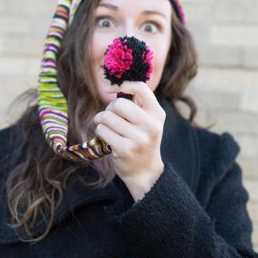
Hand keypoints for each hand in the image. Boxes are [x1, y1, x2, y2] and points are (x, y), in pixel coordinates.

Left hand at [93, 81, 165, 200]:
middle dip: (109, 109)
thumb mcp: (148, 121)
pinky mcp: (125, 149)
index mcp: (157, 113)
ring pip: (106, 117)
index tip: (109, 88)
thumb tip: (114, 85)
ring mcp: (138, 138)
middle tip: (111, 117)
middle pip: (118, 104)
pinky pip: (102, 130)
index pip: (140, 87)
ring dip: (102, 121)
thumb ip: (137, 103)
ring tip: (108, 128)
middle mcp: (150, 125)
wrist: (146, 172)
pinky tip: (108, 139)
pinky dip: (101, 132)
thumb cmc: (142, 140)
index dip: (121, 84)